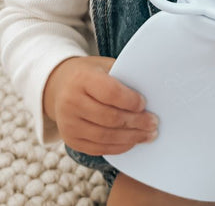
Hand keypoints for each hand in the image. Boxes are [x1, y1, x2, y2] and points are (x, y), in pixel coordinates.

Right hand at [43, 56, 158, 155]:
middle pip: (110, 118)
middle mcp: (71, 102)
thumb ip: (123, 78)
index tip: (145, 103)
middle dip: (137, 122)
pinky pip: (98, 148)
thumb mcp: (104, 66)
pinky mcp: (70, 139)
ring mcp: (68, 123)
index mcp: (81, 78)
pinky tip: (131, 141)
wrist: (60, 86)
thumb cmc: (90, 74)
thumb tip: (152, 95)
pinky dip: (118, 147)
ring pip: (105, 136)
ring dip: (131, 137)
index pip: (110, 92)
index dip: (130, 100)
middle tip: (154, 123)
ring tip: (148, 135)